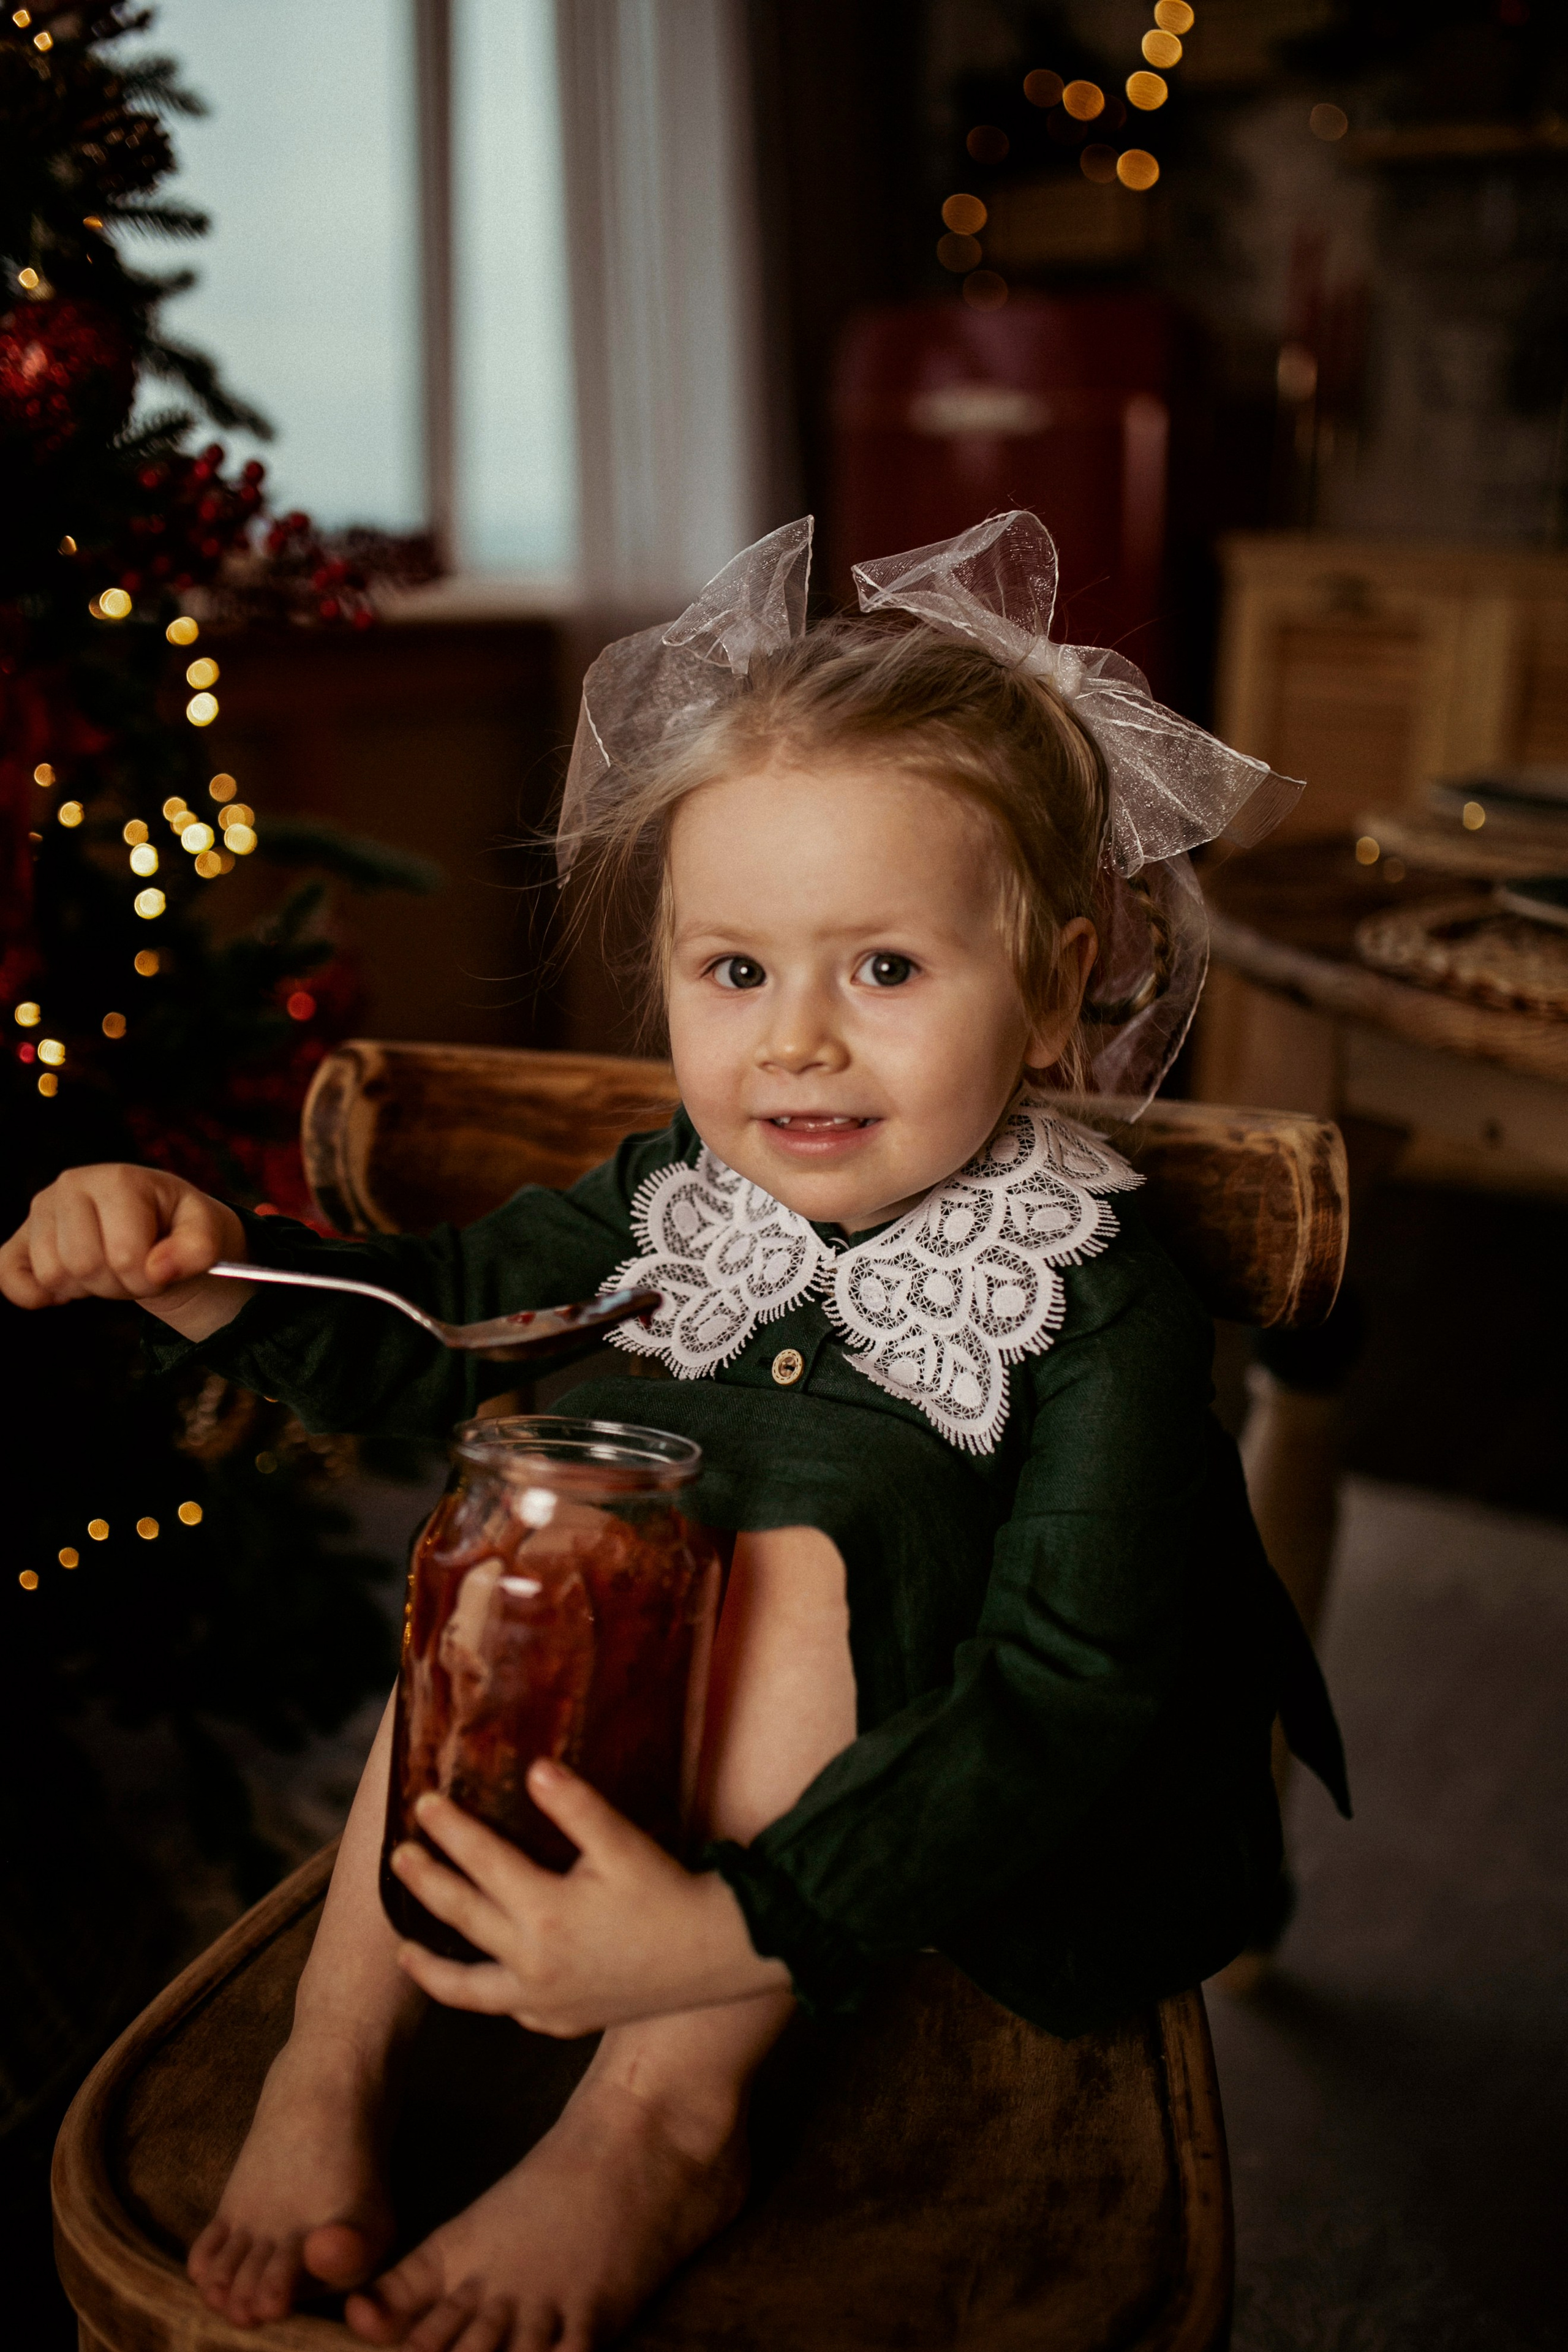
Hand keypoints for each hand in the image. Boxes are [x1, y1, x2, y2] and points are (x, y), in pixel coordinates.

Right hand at [0, 1162, 250, 1338]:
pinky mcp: (20, 1238)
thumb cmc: (178, 1226)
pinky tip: (66, 1291)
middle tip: (135, 1270)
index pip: (124, 1255)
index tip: (160, 1269)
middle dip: (118, 1284)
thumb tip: (157, 1268)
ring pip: (52, 1276)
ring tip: (109, 1268)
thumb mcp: (205, 1232)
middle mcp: (71, 1186)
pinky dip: (35, 1295)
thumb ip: (198, 1249)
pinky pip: (8, 1277)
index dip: (148, 1278)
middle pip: (83, 1266)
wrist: (157, 1225)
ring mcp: (40, 1211)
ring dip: (89, 1288)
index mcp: (118, 1179)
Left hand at [388, 1762, 789, 2036]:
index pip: (481, 1862)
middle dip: (425, 1882)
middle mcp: (533, 1964)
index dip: (449, 1829)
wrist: (713, 1956)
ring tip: (404, 1949)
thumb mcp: (623, 1843)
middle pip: (462, 1917)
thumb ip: (576, 1807)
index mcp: (546, 1914)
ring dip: (430, 1966)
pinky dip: (480, 1993)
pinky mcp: (559, 2022)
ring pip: (467, 1987)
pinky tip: (476, 1978)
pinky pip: (504, 2009)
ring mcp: (542, 2001)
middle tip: (398, 1856)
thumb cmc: (667, 1892)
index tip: (423, 1803)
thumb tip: (534, 1769)